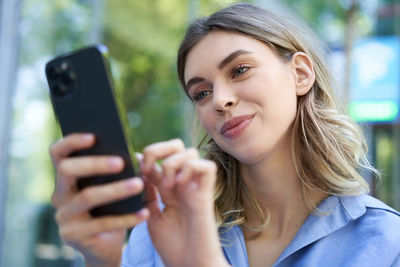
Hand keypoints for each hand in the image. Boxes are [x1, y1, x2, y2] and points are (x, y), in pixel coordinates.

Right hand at [50, 133, 149, 266]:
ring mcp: (63, 216)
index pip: (58, 153)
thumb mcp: (110, 187)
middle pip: (67, 170)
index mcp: (66, 177)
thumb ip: (116, 170)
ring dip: (115, 189)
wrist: (104, 244)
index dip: (72, 141)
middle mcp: (59, 194)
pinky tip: (145, 212)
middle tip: (121, 163)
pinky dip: (127, 218)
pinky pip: (102, 224)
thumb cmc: (110, 207)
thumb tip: (136, 155)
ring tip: (139, 184)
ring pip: (87, 196)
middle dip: (95, 164)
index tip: (94, 136)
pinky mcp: (73, 236)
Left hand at [141, 139, 229, 266]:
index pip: (159, 157)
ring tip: (165, 186)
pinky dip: (190, 169)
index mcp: (168, 187)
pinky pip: (205, 166)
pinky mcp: (207, 194)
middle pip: (176, 145)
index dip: (145, 156)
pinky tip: (179, 186)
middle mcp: (182, 183)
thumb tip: (137, 166)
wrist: (189, 264)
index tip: (134, 168)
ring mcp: (195, 187)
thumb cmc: (171, 245)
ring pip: (189, 151)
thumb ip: (148, 192)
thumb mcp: (151, 214)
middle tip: (147, 169)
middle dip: (158, 150)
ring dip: (172, 163)